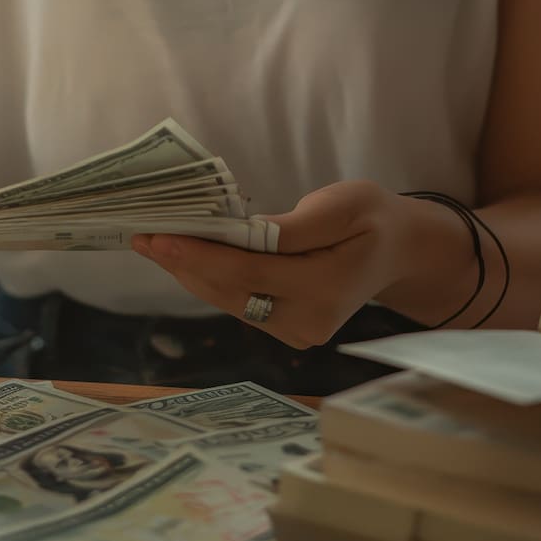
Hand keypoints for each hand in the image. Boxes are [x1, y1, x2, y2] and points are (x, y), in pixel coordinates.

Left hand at [132, 180, 409, 348]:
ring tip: (154, 244)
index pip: (248, 272)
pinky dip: (212, 280)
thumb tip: (239, 235)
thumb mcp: (342, 207)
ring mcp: (298, 333)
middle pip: (230, 292)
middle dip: (184, 264)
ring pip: (230, 301)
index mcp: (326, 289)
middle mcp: (309, 322)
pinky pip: (240, 303)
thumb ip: (292, 228)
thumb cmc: (372, 220)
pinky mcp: (288, 331)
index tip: (157, 238)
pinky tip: (186, 258)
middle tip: (142, 235)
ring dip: (191, 273)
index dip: (199, 255)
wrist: (398, 253)